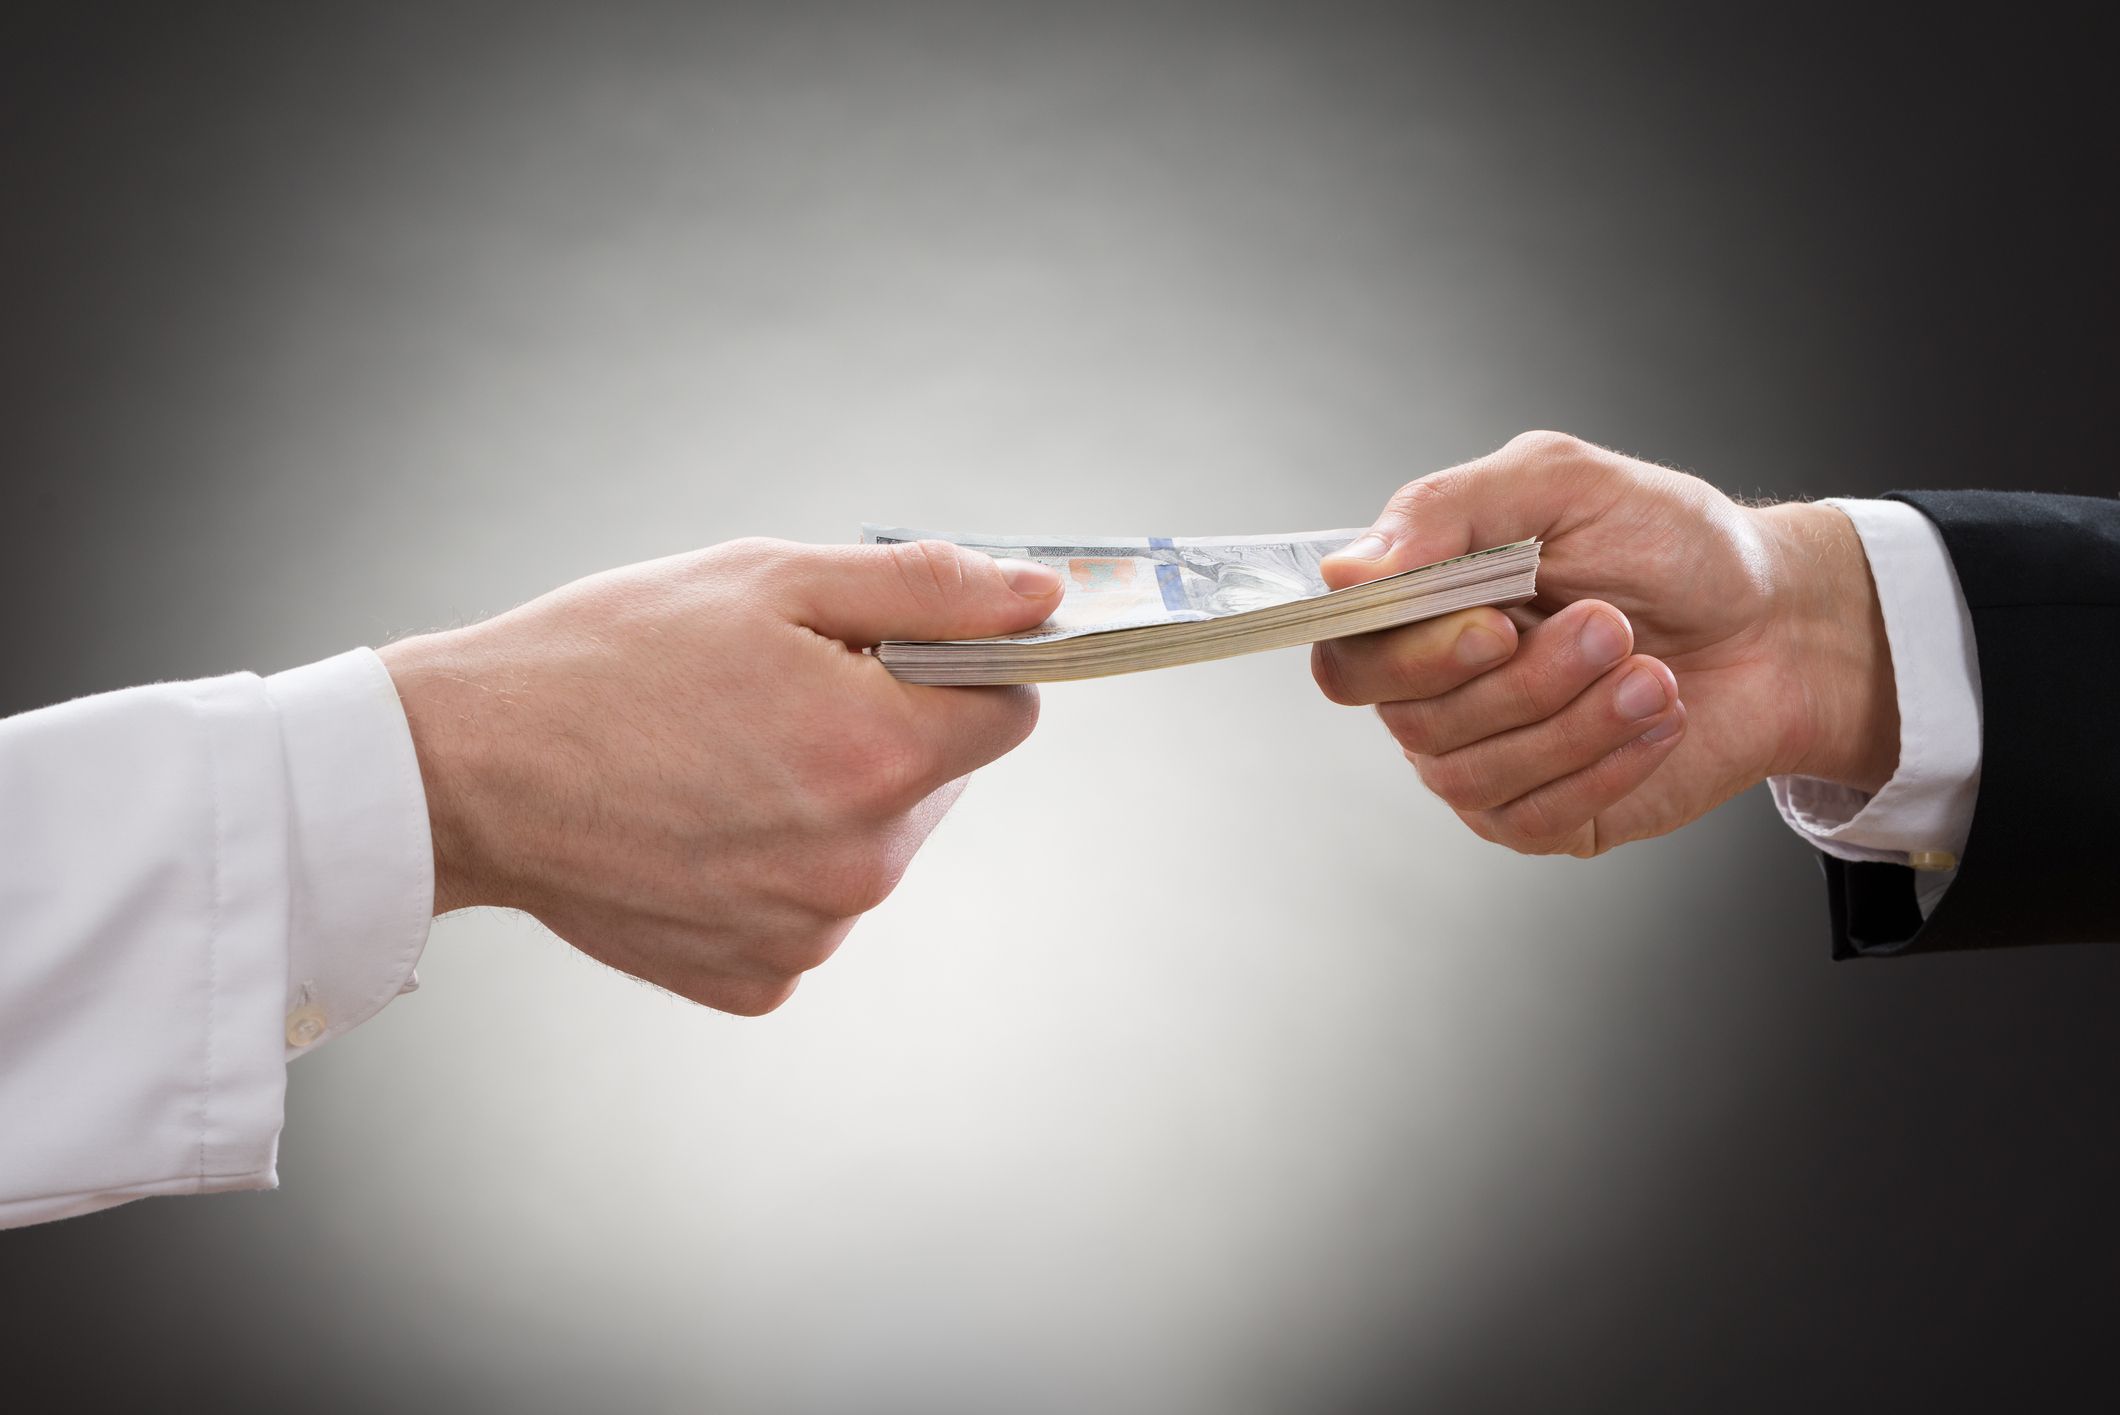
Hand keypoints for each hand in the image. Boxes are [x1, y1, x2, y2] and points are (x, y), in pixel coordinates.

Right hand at [378, 538, 1062, 1014]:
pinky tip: (699, 826)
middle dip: (886, 730)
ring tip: (721, 759)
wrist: (466, 771)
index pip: (1009, 706)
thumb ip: (927, 589)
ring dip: (830, 800)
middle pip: (939, 781)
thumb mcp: (771, 580)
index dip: (957, 665)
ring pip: (875, 846)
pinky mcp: (759, 980)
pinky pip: (811, 909)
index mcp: (881, 753)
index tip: (886, 650)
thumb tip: (1042, 597)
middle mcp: (862, 862)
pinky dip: (776, 867)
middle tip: (773, 696)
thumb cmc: (609, 658)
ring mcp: (811, 932)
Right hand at [1310, 431, 1897, 856]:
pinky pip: (1535, 817)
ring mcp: (1486, 760)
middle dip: (1527, 681)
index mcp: (1423, 608)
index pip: (1348, 658)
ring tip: (1650, 669)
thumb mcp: (1563, 483)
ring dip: (1580, 719)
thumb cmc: (1671, 546)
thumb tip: (1344, 571)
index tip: (1499, 623)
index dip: (1410, 656)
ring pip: (1475, 774)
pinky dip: (1608, 764)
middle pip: (1415, 721)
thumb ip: (1445, 511)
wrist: (1777, 622)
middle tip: (1611, 626)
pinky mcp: (1544, 817)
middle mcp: (1438, 691)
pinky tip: (1656, 716)